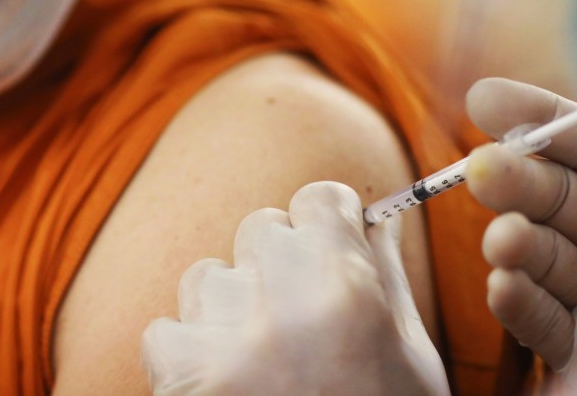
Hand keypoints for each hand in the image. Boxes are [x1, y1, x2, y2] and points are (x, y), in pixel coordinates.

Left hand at [141, 181, 448, 395]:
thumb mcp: (412, 357)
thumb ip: (385, 276)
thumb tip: (370, 217)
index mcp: (350, 291)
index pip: (315, 199)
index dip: (324, 222)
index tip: (326, 242)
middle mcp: (284, 305)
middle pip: (261, 229)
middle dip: (279, 264)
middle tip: (298, 317)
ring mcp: (226, 346)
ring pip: (208, 277)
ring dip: (230, 308)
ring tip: (261, 362)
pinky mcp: (181, 384)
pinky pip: (165, 330)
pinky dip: (189, 354)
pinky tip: (226, 388)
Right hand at [465, 78, 576, 385]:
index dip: (537, 118)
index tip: (485, 101)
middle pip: (551, 195)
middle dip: (512, 180)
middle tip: (480, 170)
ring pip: (539, 256)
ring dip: (512, 243)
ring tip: (504, 240)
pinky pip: (543, 323)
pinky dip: (518, 305)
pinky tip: (505, 285)